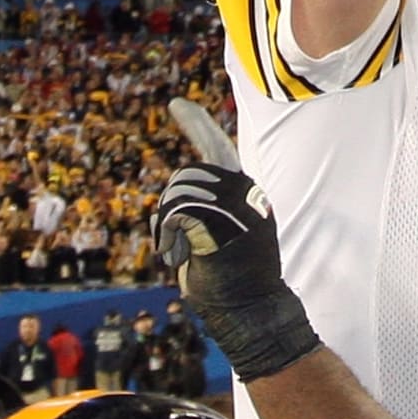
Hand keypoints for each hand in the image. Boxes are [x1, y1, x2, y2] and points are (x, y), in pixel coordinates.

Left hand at [150, 98, 319, 381]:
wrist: (251, 313)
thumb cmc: (230, 284)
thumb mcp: (216, 239)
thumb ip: (204, 212)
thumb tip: (182, 193)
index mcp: (246, 196)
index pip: (217, 150)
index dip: (196, 124)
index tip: (176, 105)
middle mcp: (245, 194)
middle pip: (188, 174)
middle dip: (170, 205)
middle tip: (173, 244)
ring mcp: (236, 206)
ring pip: (179, 190)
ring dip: (167, 225)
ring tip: (181, 254)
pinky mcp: (222, 220)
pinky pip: (176, 210)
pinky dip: (166, 235)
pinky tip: (176, 256)